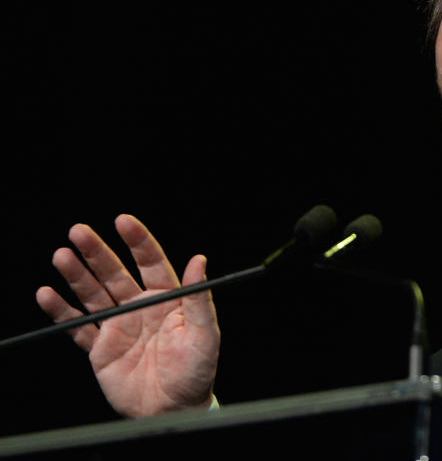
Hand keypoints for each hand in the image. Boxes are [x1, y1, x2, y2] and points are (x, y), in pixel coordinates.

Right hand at [36, 215, 219, 417]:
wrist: (174, 409)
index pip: (150, 262)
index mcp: (166, 299)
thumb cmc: (197, 371)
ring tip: (62, 256)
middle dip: (97, 252)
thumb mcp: (205, 333)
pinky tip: (47, 295)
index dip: (137, 241)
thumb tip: (199, 260)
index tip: (123, 221)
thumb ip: (199, 297)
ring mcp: (118, 326)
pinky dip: (61, 311)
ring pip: (93, 294)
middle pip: (114, 273)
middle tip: (78, 232)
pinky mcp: (100, 348)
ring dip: (76, 275)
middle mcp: (140, 307)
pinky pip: (77, 327)